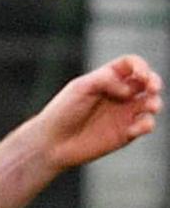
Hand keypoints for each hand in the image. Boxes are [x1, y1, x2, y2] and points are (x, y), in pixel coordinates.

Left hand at [35, 55, 162, 170]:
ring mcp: (124, 113)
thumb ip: (106, 80)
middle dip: (155, 82)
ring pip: (151, 102)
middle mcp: (119, 93)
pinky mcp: (126, 132)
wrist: (52, 142)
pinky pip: (146, 125)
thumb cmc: (62, 111)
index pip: (132, 64)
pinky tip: (133, 129)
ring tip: (150, 106)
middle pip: (147, 81)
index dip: (141, 66)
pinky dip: (146, 124)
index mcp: (107, 78)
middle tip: (152, 88)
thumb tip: (130, 88)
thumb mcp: (80, 87)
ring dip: (155, 103)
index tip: (140, 75)